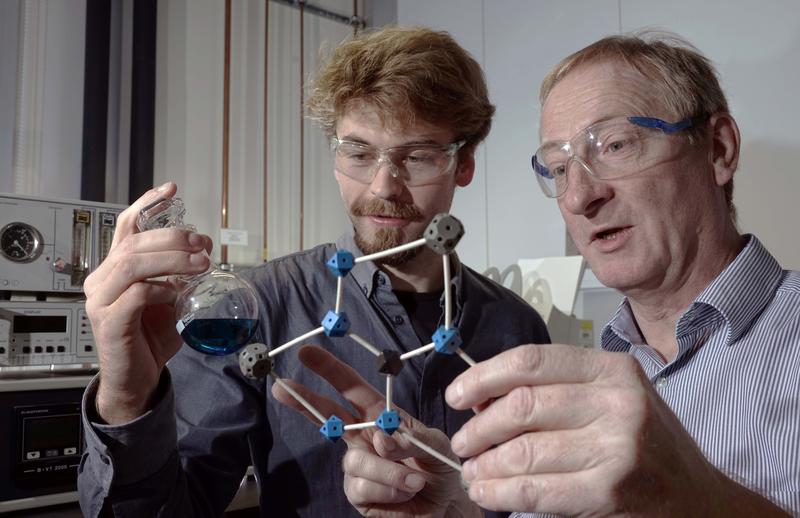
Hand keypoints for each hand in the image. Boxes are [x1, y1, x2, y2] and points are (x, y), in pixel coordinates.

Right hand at [84, 183, 211, 423]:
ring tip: (199, 263)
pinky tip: (176, 294)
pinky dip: (160, 289)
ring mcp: (101, 300)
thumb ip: (176, 276)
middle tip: (203, 242)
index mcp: (115, 268)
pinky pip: (136, 294)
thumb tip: (201, 255)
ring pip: (134, 264)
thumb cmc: (149, 338)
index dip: (147, 204)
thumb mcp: (168, 298)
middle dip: (173, 237)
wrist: (136, 378)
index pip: (126, 226)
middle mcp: (102, 279)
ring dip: (172, 260)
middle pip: (134, 243)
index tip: (171, 189)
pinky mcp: (109, 321)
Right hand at [272, 345, 480, 517]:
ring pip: (355, 461)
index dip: (330, 370)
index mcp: (381, 415)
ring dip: (388, 471)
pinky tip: (405, 493)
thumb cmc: (441, 468)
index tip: (307, 353)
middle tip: (282, 386)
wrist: (447, 507)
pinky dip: (389, 490)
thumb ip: (410, 438)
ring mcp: (358, 466)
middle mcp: (364, 438)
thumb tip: (380, 439)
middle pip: (328, 415)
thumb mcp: (436, 444)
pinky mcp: (358, 494)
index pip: (351, 388)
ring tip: (415, 480)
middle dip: (305, 400)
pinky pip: (362, 487)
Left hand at [445, 344, 788, 516]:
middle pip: (522, 405)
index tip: (458, 394)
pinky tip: (486, 492)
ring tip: (472, 470)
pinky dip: (500, 492)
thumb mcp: (610, 398)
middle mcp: (616, 401)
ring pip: (523, 451)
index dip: (484, 376)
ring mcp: (616, 447)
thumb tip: (482, 399)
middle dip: (479, 427)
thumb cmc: (644, 441)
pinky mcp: (609, 490)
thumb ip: (557, 390)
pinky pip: (535, 490)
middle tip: (462, 442)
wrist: (697, 495)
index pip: (532, 361)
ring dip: (485, 464)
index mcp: (612, 368)